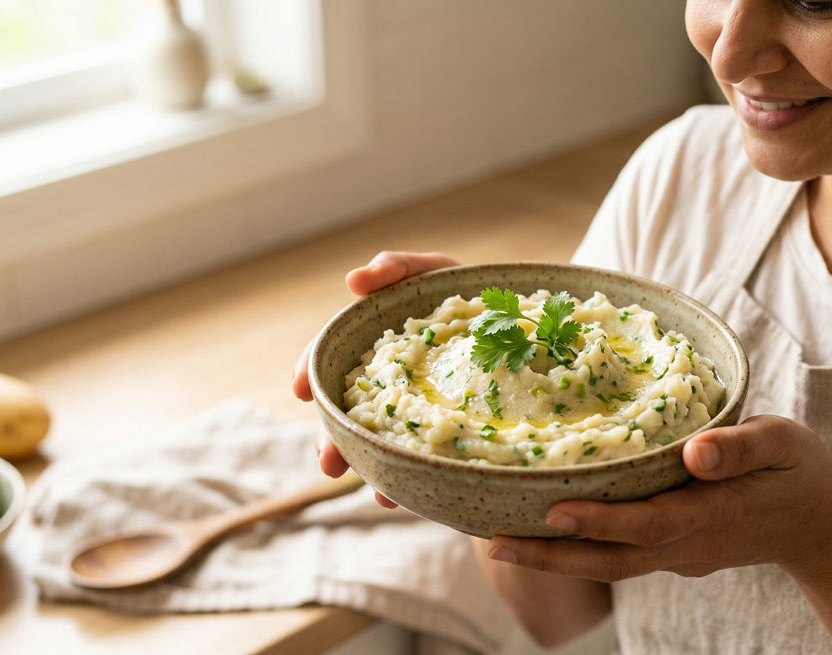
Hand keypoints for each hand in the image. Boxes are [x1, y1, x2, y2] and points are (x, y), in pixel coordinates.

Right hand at [296, 251, 459, 507]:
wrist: (533, 325)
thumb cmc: (472, 292)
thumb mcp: (436, 273)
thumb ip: (397, 269)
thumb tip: (353, 279)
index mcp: (376, 347)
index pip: (327, 359)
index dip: (307, 372)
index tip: (298, 390)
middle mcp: (388, 385)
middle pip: (348, 414)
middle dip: (334, 441)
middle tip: (329, 465)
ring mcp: (417, 414)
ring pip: (381, 446)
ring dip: (374, 471)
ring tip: (379, 494)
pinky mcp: (449, 437)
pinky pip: (424, 462)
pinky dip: (415, 480)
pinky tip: (413, 497)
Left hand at [484, 415, 831, 582]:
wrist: (822, 529)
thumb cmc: (800, 472)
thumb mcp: (783, 443)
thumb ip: (742, 446)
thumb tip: (697, 450)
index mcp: (712, 515)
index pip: (648, 524)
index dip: (600, 522)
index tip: (551, 512)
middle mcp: (686, 545)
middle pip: (609, 560)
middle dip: (549, 554)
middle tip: (489, 541)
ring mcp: (677, 556)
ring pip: (607, 565)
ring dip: (552, 559)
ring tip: (495, 541)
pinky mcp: (671, 553)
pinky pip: (616, 557)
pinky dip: (576, 549)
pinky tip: (540, 531)